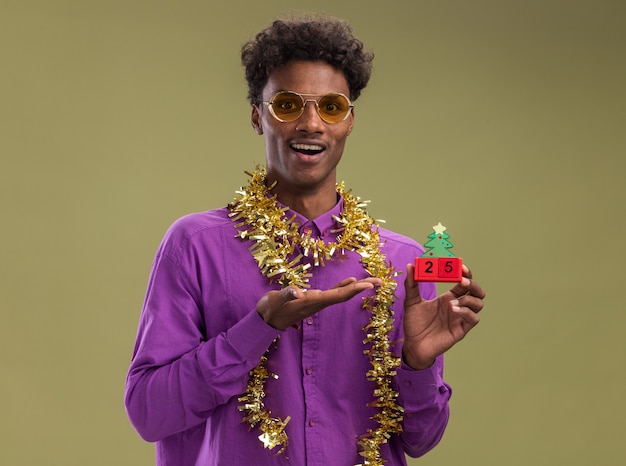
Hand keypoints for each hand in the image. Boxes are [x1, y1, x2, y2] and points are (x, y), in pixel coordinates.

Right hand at [257, 277, 382, 329]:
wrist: (267, 319)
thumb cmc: (271, 308)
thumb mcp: (276, 300)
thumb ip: (287, 294)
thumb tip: (298, 292)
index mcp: (313, 301)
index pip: (338, 295)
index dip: (353, 290)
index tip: (368, 285)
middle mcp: (319, 302)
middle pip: (345, 295)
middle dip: (362, 288)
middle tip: (380, 282)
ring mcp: (318, 302)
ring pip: (342, 294)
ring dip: (357, 287)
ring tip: (373, 282)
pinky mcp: (314, 299)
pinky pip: (334, 292)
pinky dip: (344, 286)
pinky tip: (351, 282)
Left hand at [402, 263, 484, 369]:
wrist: (412, 344)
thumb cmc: (414, 323)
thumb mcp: (411, 301)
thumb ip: (411, 284)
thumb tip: (411, 265)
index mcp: (448, 297)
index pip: (463, 282)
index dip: (465, 273)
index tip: (460, 265)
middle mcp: (457, 306)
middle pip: (476, 291)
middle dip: (473, 283)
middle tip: (462, 280)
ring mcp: (460, 318)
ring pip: (478, 304)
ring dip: (469, 299)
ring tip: (452, 303)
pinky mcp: (461, 330)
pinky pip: (473, 319)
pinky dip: (466, 312)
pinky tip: (453, 310)